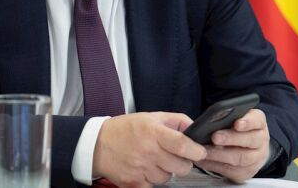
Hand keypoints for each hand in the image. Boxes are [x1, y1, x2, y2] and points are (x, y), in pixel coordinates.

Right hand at [92, 112, 207, 187]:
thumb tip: (195, 128)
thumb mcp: (151, 117)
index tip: (200, 152)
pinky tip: (145, 170)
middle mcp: (148, 152)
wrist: (97, 144)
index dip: (197, 151)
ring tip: (153, 160)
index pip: (183, 145)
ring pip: (168, 178)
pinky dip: (152, 181)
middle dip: (182, 162)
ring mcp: (140, 169)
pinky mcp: (133, 184)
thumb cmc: (125, 129)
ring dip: (165, 171)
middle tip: (173, 156)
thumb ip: (176, 120)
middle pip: (181, 167)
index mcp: (153, 132)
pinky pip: (153, 187)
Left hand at [195, 108, 270, 182]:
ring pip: (241, 158)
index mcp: (258, 123)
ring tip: (205, 150)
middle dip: (230, 138)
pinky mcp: (246, 172)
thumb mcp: (236, 118)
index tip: (237, 123)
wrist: (250, 149)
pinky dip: (215, 165)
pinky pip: (232, 171)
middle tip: (214, 137)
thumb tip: (212, 118)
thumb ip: (227, 116)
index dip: (248, 122)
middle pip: (250, 140)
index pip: (257, 120)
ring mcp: (256, 158)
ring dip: (220, 155)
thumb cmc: (238, 130)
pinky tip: (204, 160)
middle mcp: (261, 141)